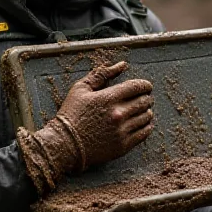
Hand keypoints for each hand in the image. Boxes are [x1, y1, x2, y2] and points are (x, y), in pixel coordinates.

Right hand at [16, 61, 153, 193]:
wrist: (64, 144)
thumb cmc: (71, 115)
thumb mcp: (81, 88)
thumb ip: (102, 74)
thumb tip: (122, 65)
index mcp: (109, 98)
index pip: (138, 86)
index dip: (145, 85)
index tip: (146, 86)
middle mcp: (118, 114)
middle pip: (145, 101)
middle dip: (146, 97)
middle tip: (144, 98)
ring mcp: (121, 131)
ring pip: (146, 117)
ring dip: (147, 111)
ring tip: (141, 111)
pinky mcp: (123, 146)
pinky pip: (144, 133)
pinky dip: (147, 126)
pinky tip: (141, 124)